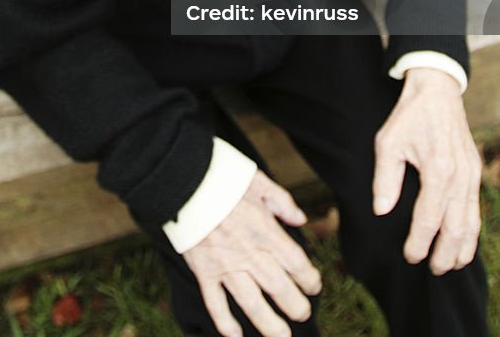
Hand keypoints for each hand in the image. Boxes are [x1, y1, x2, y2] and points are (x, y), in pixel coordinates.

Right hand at [182, 169, 321, 336]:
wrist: (185, 182)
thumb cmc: (223, 178)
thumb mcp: (259, 181)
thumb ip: (282, 201)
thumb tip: (301, 219)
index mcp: (265, 230)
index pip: (296, 263)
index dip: (309, 279)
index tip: (314, 286)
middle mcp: (249, 253)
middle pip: (279, 288)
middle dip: (295, 306)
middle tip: (303, 314)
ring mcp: (225, 266)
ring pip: (252, 303)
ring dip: (269, 324)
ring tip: (282, 336)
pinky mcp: (204, 272)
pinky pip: (215, 304)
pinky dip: (225, 323)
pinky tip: (235, 336)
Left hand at [372, 67, 481, 274]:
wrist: (437, 90)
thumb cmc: (409, 115)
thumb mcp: (388, 141)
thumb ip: (385, 178)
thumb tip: (382, 211)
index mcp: (437, 169)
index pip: (428, 219)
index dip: (419, 242)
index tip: (409, 256)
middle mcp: (460, 176)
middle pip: (456, 228)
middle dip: (444, 254)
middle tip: (431, 270)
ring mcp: (471, 174)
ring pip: (472, 222)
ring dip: (462, 248)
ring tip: (449, 265)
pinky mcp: (475, 171)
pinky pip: (476, 208)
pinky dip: (472, 230)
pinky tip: (463, 242)